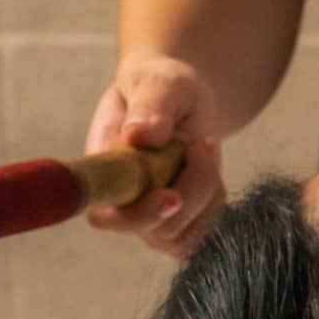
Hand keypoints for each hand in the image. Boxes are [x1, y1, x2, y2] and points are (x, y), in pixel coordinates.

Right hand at [84, 53, 227, 257]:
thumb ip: (150, 107)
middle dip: (194, 188)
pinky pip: (206, 230)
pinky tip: (207, 167)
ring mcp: (151, 221)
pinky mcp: (180, 227)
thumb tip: (138, 136)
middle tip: (198, 143)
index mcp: (102, 170)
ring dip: (207, 190)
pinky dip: (216, 198)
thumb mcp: (160, 84)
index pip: (106, 215)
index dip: (138, 216)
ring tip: (200, 147)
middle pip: (162, 228)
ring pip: (188, 234)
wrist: (181, 102)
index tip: (172, 197)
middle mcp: (122, 203)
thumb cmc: (163, 89)